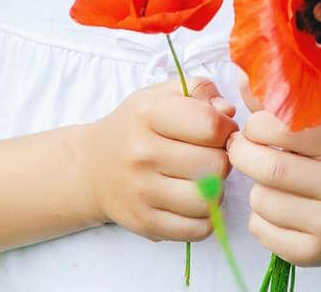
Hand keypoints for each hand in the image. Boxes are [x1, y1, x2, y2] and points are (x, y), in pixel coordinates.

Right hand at [79, 77, 238, 241]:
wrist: (91, 167)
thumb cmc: (135, 128)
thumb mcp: (160, 96)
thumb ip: (199, 90)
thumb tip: (228, 111)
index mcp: (148, 114)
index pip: (211, 126)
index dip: (225, 128)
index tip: (217, 131)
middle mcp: (142, 153)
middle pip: (216, 165)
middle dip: (221, 160)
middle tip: (207, 157)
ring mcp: (141, 191)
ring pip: (209, 200)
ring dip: (214, 191)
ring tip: (201, 180)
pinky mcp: (145, 222)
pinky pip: (198, 229)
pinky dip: (204, 218)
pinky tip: (191, 202)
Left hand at [227, 111, 320, 266]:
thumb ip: (280, 105)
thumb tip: (240, 74)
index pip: (280, 128)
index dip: (255, 126)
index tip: (256, 129)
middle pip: (267, 169)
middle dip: (243, 155)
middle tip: (245, 150)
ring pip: (260, 200)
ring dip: (256, 188)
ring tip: (275, 184)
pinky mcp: (313, 254)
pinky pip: (260, 229)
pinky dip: (260, 217)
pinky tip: (282, 209)